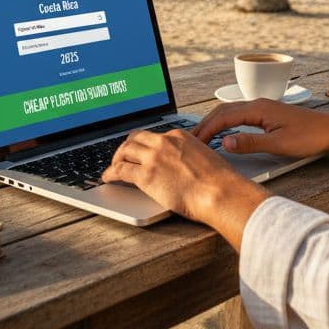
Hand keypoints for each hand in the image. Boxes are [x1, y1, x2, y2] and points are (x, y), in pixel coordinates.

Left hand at [101, 128, 268, 248]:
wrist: (220, 192)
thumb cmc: (218, 181)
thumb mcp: (203, 158)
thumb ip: (188, 157)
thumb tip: (181, 167)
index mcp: (178, 136)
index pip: (153, 136)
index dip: (143, 144)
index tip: (139, 151)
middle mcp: (164, 142)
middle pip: (135, 138)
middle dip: (125, 147)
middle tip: (121, 156)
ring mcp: (154, 158)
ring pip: (125, 151)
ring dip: (115, 159)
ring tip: (113, 167)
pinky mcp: (146, 175)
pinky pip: (120, 170)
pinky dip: (110, 173)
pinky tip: (108, 178)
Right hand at [193, 99, 328, 157]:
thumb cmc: (310, 137)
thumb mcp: (278, 144)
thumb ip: (250, 142)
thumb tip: (225, 142)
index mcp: (258, 109)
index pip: (223, 117)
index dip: (206, 130)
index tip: (193, 142)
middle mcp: (258, 104)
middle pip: (222, 111)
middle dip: (205, 124)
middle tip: (190, 139)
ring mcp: (263, 107)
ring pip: (230, 111)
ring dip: (214, 122)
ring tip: (202, 136)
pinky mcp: (268, 113)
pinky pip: (239, 114)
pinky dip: (226, 121)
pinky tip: (224, 131)